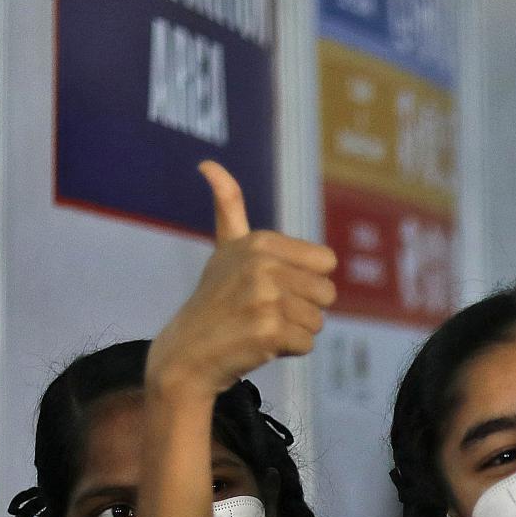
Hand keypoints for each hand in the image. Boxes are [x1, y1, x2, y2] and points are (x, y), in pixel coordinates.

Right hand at [145, 161, 338, 398]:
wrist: (187, 352)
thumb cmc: (215, 299)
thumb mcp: (225, 248)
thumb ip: (228, 207)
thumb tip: (207, 164)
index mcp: (261, 241)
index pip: (326, 262)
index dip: (306, 280)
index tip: (273, 286)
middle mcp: (263, 265)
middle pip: (327, 293)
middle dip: (303, 308)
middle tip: (265, 312)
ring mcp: (265, 298)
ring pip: (318, 320)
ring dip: (294, 331)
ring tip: (260, 327)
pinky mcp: (268, 332)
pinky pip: (306, 343)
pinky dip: (287, 351)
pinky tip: (259, 345)